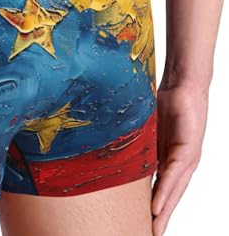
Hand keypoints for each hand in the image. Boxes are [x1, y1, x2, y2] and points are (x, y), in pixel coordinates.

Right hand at [152, 83, 208, 234]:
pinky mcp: (188, 149)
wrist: (184, 82)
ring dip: (163, 211)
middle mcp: (180, 162)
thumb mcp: (147, 126)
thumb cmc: (166, 100)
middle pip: (170, 195)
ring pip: (173, 190)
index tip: (144, 222)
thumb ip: (137, 140)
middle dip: (160, 217)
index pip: (161, 186)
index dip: (154, 206)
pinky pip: (174, 174)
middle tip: (150, 234)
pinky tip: (158, 206)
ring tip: (154, 228)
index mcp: (169, 157)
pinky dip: (166, 192)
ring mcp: (186, 157)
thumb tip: (115, 145)